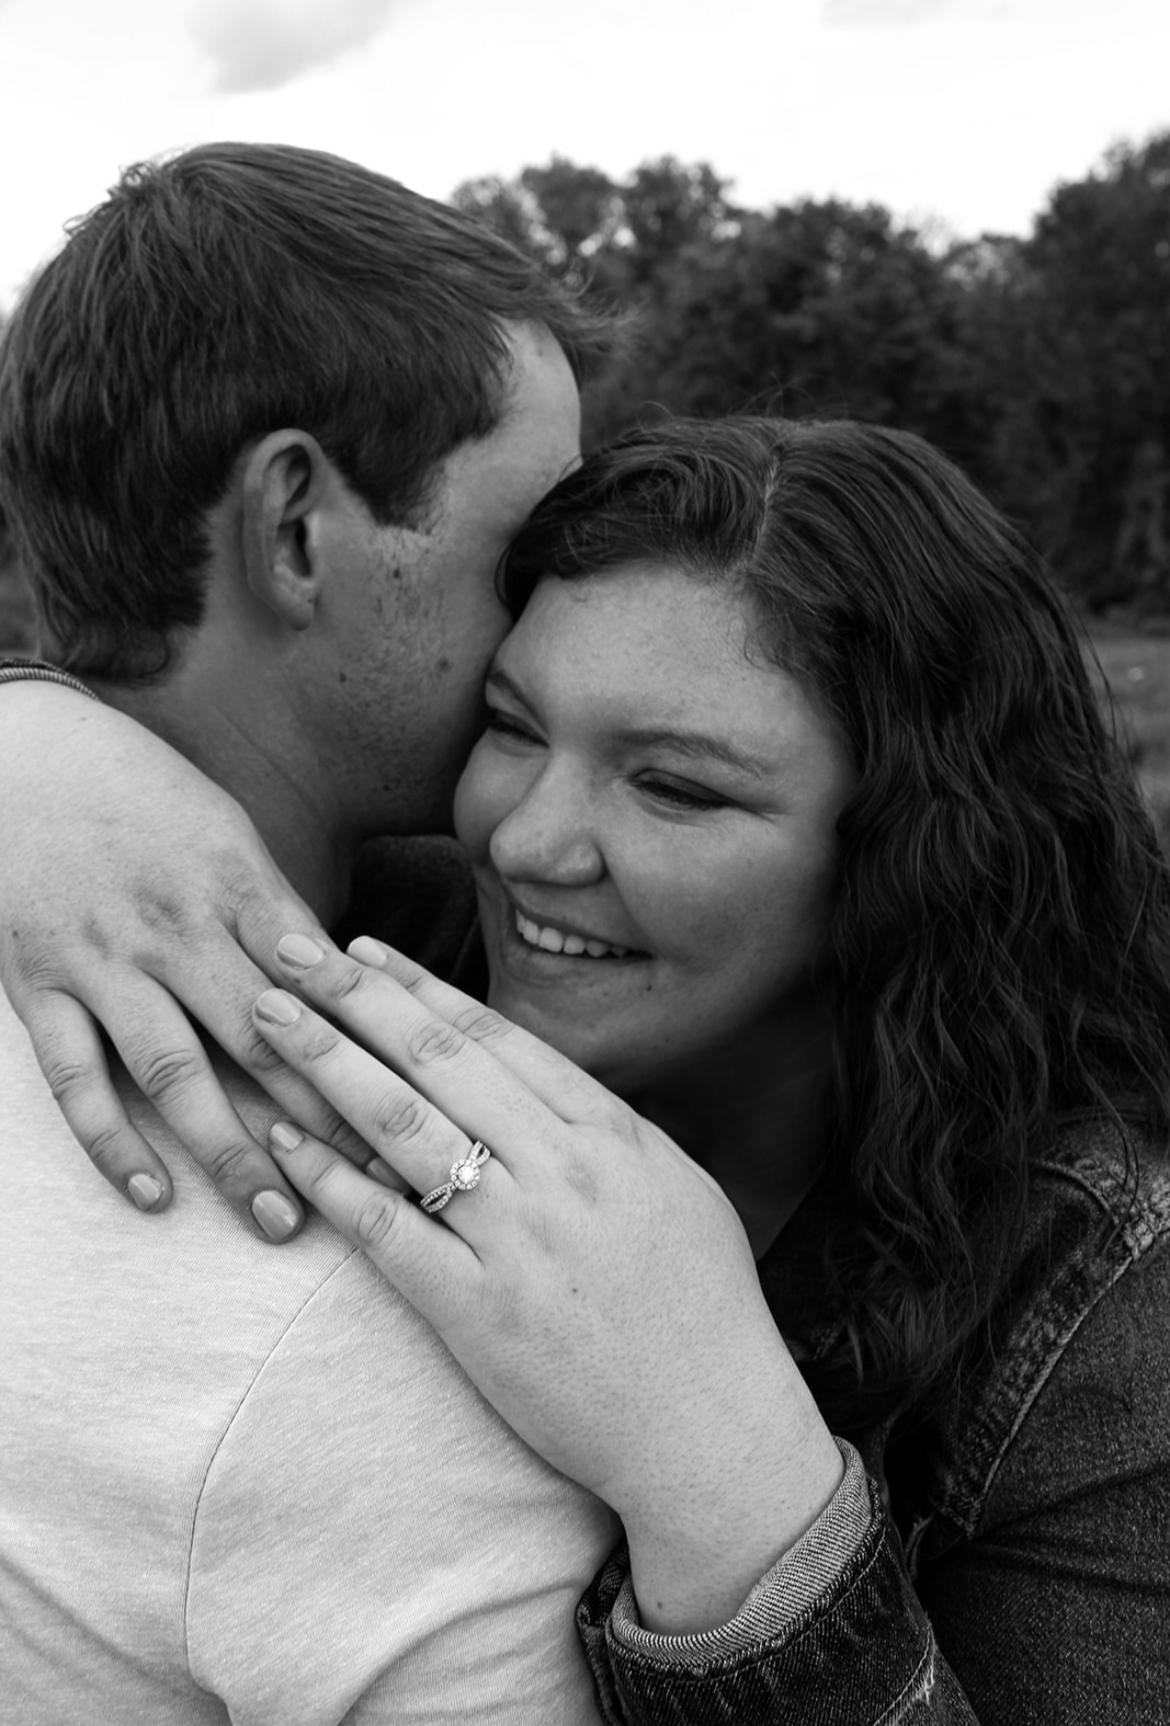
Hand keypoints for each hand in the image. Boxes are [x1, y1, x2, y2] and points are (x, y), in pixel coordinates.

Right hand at [0, 686, 372, 1238]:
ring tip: (281, 1219)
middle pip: (266, 1039)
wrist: (22, 756)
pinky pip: (75, 1078)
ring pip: (175, 1073)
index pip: (324, 986)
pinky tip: (154, 1196)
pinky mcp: (38, 986)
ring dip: (231, 1153)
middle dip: (328, 1121)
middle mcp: (175, 926)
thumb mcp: (230, 833)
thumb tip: (349, 987)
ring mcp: (102, 959)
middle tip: (384, 1191)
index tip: (426, 1115)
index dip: (378, 1055)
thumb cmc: (146, 798)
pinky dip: (111, 1142)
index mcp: (238, 885)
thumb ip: (283, 914)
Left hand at [255, 932, 844, 1631]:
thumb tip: (539, 1080)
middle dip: (355, 996)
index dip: (418, 986)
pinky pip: (386, 1228)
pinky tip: (284, 1141)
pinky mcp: (478, 1310)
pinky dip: (329, 1178)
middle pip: (438, 1058)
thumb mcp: (675, 1187)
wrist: (711, 1428)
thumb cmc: (704, 1308)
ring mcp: (518, 1238)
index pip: (495, 1036)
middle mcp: (562, 1169)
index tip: (363, 951)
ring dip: (327, 1062)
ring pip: (403, 1125)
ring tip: (268, 1020)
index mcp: (611, 1132)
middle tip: (288, 951)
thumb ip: (606, 1129)